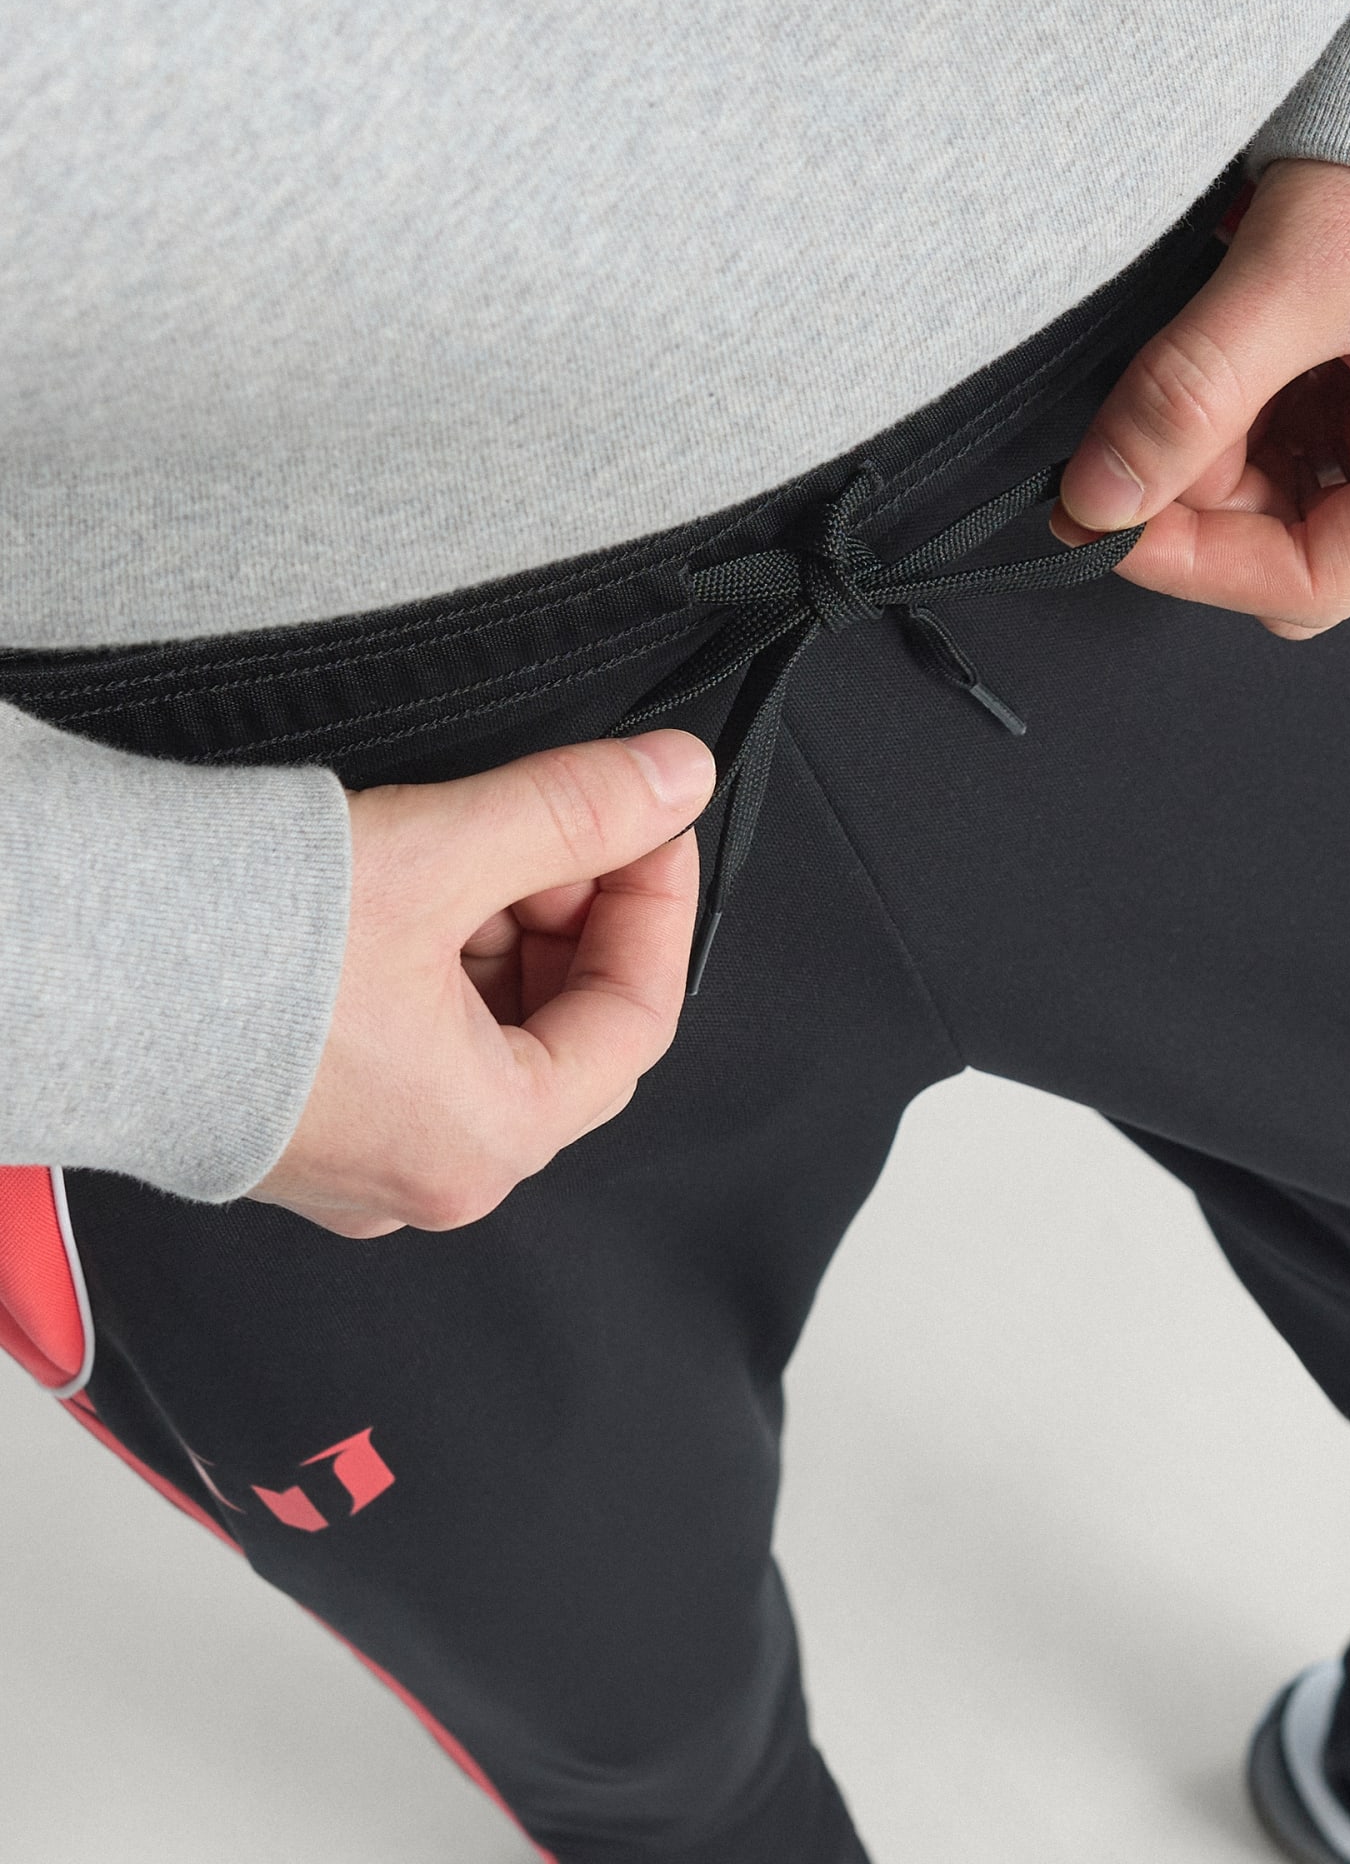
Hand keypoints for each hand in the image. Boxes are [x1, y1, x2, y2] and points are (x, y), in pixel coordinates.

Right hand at [253, 731, 715, 1237]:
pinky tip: (403, 891)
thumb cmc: (233, 941)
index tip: (649, 824)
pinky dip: (435, 963)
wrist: (53, 959)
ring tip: (459, 847)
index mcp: (484, 1141)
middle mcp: (428, 1178)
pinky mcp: (303, 1122)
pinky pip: (416, 1042)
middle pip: (564, 1031)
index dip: (654, 906)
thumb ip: (575, 812)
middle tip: (554, 824)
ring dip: (501, 930)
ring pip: (489, 1032)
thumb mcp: (440, 853)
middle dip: (572, 915)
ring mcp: (360, 1160)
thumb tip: (679, 780)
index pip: (636, 1021)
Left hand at [1053, 160, 1349, 637]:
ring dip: (1216, 447)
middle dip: (1203, 492)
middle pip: (1292, 539)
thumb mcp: (1297, 275)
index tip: (1102, 521)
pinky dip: (1239, 410)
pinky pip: (1296, 434)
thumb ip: (1190, 394)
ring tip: (1189, 361)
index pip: (1311, 580)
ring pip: (1283, 490)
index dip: (1196, 563)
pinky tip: (1218, 352)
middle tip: (1134, 422)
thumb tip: (1097, 500)